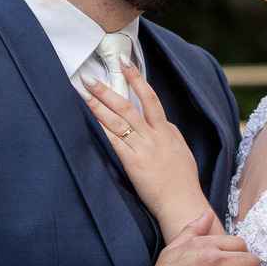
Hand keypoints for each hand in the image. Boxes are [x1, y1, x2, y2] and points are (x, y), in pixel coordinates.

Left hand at [84, 59, 205, 238]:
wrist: (182, 202)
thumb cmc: (183, 181)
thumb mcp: (182, 151)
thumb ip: (170, 134)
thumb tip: (162, 122)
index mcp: (166, 131)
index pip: (150, 99)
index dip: (137, 79)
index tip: (125, 62)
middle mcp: (154, 136)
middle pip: (129, 106)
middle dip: (108, 89)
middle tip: (90, 76)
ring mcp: (144, 149)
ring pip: (118, 121)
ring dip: (99, 105)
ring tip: (84, 93)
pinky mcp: (133, 163)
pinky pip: (114, 141)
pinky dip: (102, 128)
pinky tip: (89, 119)